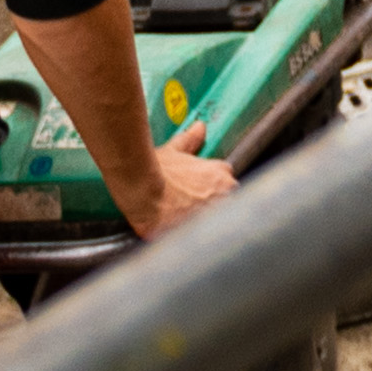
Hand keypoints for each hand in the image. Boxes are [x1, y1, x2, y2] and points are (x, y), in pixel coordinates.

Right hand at [121, 137, 241, 236]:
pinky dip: (197, 242)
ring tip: (184, 227)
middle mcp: (225, 196)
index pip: (228, 186)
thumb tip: (199, 128)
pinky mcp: (204, 236)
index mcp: (221, 176)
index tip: (200, 195)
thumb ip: (191, 141)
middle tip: (190, 212)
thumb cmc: (158, 171)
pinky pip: (207, 243)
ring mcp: (217, 217)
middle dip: (213, 209)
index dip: (214, 192)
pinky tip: (182, 239)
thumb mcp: (175, 151)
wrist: (143, 192)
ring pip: (219, 225)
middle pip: (227, 205)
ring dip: (207, 226)